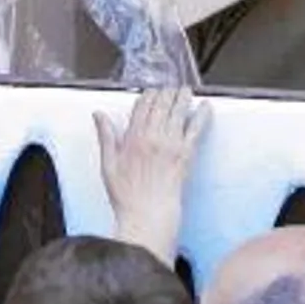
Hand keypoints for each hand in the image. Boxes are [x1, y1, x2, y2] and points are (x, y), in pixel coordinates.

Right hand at [94, 88, 209, 266]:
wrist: (148, 214)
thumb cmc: (128, 195)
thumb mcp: (108, 164)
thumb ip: (106, 136)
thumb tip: (99, 115)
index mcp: (132, 137)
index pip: (142, 105)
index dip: (148, 95)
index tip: (152, 92)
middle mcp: (152, 136)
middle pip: (161, 104)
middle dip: (167, 92)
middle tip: (171, 89)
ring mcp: (171, 143)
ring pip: (178, 110)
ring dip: (183, 97)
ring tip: (186, 90)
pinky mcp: (186, 153)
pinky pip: (196, 127)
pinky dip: (202, 114)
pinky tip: (205, 106)